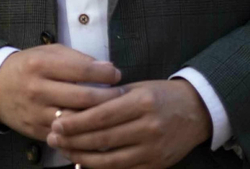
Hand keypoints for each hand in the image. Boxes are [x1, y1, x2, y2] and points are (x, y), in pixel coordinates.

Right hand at [0, 44, 123, 140]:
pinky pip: (66, 135)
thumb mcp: (48, 53)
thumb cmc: (29, 66)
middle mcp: (38, 90)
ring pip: (76, 120)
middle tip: (122, 95)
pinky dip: (84, 133)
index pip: (81, 70)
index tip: (117, 74)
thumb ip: (76, 59)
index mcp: (41, 65)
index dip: (104, 73)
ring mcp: (37, 113)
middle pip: (83, 98)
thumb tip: (107, 69)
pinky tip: (97, 128)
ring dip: (99, 118)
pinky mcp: (37, 131)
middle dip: (108, 97)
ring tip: (113, 112)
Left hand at [46, 78, 210, 168]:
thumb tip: (75, 108)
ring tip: (65, 151)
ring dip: (83, 157)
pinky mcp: (156, 165)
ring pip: (110, 160)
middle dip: (73, 140)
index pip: (101, 115)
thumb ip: (110, 98)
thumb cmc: (161, 95)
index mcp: (141, 102)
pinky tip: (85, 163)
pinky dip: (101, 168)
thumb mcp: (138, 87)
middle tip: (52, 138)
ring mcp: (153, 149)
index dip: (76, 122)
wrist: (197, 111)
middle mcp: (148, 126)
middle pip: (102, 138)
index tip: (55, 122)